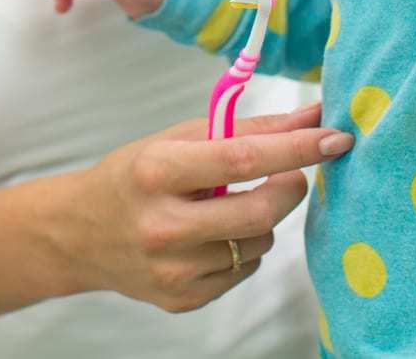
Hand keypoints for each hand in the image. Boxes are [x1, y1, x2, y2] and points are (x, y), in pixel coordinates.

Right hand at [56, 102, 353, 312]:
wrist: (79, 233)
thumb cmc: (135, 175)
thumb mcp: (178, 138)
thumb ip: (248, 128)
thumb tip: (313, 116)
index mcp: (157, 171)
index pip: (243, 158)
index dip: (297, 148)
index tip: (337, 138)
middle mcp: (162, 225)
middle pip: (259, 213)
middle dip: (290, 189)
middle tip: (293, 175)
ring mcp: (171, 270)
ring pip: (257, 245)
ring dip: (262, 221)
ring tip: (230, 206)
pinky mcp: (180, 299)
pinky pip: (242, 272)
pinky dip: (242, 249)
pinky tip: (213, 236)